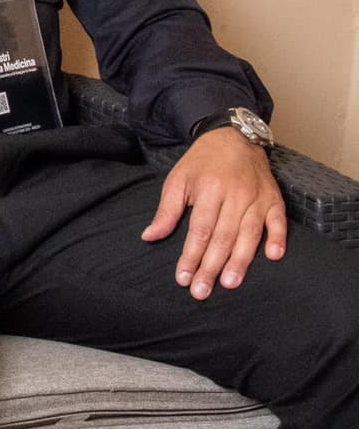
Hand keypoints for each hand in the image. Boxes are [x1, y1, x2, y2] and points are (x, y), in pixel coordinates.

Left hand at [142, 126, 284, 298]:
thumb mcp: (177, 180)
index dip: (191, 256)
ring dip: (241, 260)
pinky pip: (279, 221)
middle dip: (211, 266)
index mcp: (207, 189)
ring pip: (249, 234)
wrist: (233, 137)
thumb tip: (149, 237)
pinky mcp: (274, 199)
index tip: (183, 278)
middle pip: (223, 237)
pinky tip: (274, 257)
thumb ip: (166, 211)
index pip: (199, 230)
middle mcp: (234, 195)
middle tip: (202, 291)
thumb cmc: (201, 163)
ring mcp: (257, 197)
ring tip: (230, 283)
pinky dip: (278, 238)